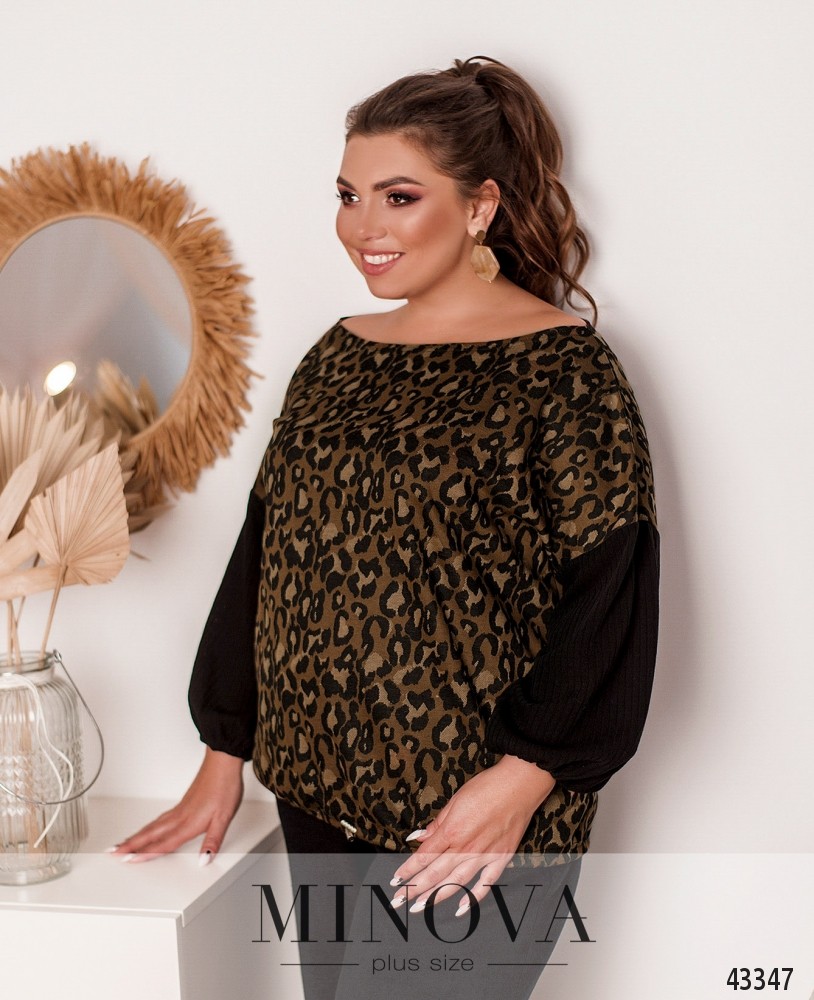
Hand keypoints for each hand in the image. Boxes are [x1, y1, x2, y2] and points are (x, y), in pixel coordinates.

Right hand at [107, 746, 244, 863]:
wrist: (223, 762)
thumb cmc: (224, 787)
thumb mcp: (224, 818)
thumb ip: (213, 841)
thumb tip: (204, 860)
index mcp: (188, 823)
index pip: (163, 843)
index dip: (146, 853)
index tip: (128, 860)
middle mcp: (180, 816)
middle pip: (151, 834)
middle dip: (131, 844)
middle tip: (113, 852)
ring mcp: (179, 809)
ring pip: (153, 825)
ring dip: (136, 836)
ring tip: (123, 843)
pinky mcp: (182, 803)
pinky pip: (159, 818)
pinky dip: (148, 827)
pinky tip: (148, 829)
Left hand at [389, 755, 555, 915]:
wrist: (519, 784)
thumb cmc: (487, 787)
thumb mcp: (455, 800)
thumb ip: (437, 823)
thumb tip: (420, 837)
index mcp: (452, 830)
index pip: (424, 856)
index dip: (408, 869)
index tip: (396, 880)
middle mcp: (466, 847)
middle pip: (435, 873)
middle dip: (415, 889)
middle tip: (399, 902)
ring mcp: (484, 855)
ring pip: (456, 882)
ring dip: (436, 896)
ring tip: (420, 907)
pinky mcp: (501, 858)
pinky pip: (486, 883)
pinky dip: (474, 897)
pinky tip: (462, 908)